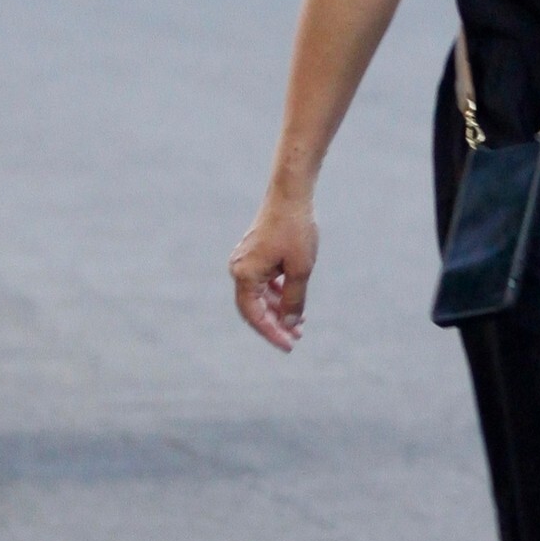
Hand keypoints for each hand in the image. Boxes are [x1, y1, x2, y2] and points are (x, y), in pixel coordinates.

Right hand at [229, 193, 317, 352]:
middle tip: (296, 339)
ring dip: (277, 310)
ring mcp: (244, 261)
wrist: (291, 195)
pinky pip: (262, 282)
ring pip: (259, 296)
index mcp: (245, 275)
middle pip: (254, 308)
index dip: (272, 333)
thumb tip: (290, 325)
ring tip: (299, 324)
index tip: (289, 346)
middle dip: (275, 324)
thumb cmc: (296, 230)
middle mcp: (239, 269)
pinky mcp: (254, 254)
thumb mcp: (300, 270)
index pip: (255, 315)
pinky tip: (293, 302)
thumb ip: (294, 300)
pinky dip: (276, 294)